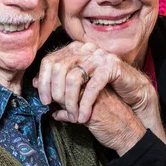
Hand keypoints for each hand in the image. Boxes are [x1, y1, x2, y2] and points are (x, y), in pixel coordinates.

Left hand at [34, 41, 165, 145]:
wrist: (130, 93)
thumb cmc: (101, 91)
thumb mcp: (77, 86)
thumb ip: (58, 82)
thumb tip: (35, 82)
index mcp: (76, 50)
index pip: (50, 60)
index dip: (43, 80)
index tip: (43, 99)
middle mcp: (87, 49)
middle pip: (59, 68)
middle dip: (54, 91)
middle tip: (53, 106)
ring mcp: (100, 56)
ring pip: (74, 78)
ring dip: (70, 100)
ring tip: (72, 115)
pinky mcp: (112, 66)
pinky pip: (92, 87)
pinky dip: (85, 104)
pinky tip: (84, 117)